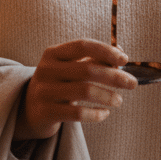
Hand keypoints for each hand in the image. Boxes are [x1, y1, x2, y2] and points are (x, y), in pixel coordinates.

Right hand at [17, 39, 136, 139]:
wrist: (27, 109)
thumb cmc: (57, 84)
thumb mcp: (70, 68)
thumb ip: (94, 59)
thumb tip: (121, 53)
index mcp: (53, 54)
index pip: (83, 45)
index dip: (106, 51)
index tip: (125, 59)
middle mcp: (46, 70)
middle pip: (87, 70)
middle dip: (115, 77)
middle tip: (132, 84)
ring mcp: (44, 91)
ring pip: (85, 91)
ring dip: (108, 96)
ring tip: (119, 101)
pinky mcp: (46, 112)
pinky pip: (78, 113)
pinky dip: (96, 114)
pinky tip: (105, 113)